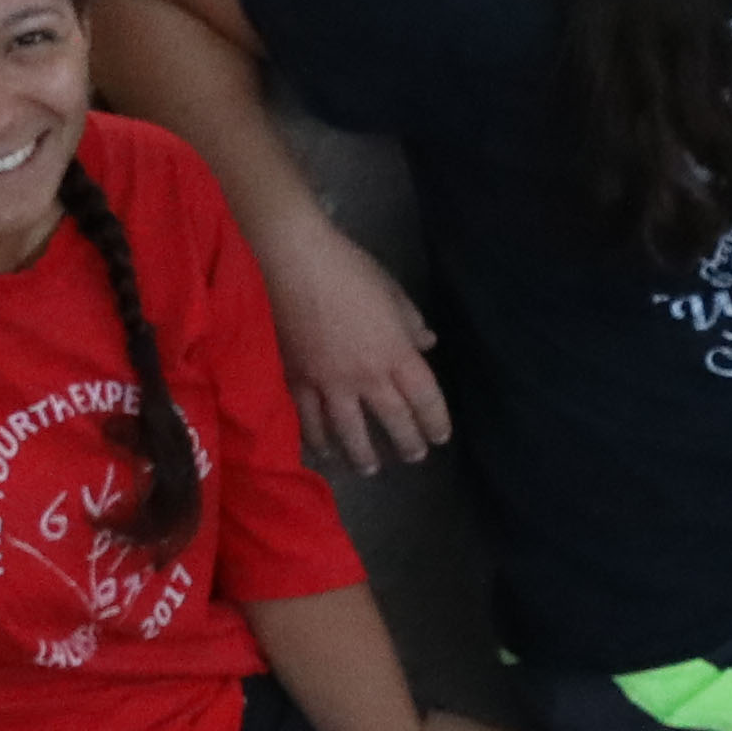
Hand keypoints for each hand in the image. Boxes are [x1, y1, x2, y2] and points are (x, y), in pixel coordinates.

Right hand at [265, 214, 451, 477]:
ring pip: (349, 433)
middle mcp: (367, 377)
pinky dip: (317, 440)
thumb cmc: (346, 268)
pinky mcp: (295, 381)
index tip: (440, 437)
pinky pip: (307, 421)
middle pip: (393, 422)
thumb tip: (427, 341)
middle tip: (412, 457)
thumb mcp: (390, 291)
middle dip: (406, 444)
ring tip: (368, 469)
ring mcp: (329, 384)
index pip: (425, 399)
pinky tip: (322, 451)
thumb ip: (409, 322)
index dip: (436, 422)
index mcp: (397, 352)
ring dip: (362, 455)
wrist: (291, 261)